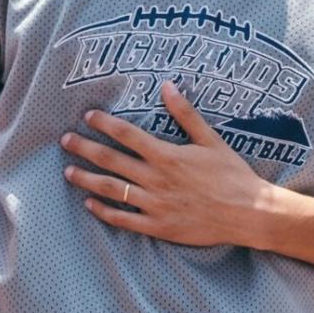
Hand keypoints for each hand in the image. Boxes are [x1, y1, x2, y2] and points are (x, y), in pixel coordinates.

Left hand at [60, 81, 277, 247]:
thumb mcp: (211, 140)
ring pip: (112, 190)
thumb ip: (186, 114)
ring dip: (87, 180)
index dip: (105, 124)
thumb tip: (167, 86)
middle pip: (111, 160)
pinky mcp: (158, 226)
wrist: (248, 212)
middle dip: (85, 149)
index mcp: (167, 155)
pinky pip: (124, 219)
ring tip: (68, 172)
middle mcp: (156, 179)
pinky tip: (90, 204)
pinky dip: (105, 212)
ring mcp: (155, 204)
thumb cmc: (232, 174)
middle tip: (65, 141)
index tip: (87, 116)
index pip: (127, 135)